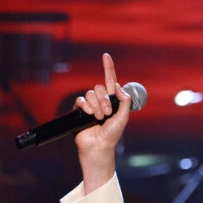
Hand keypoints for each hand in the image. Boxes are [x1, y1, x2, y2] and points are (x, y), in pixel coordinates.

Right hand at [74, 53, 132, 192]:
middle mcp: (100, 101)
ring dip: (96, 105)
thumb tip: (117, 86)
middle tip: (107, 113)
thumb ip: (124, 101)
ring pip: (90, 93)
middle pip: (99, 87)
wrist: (99, 146)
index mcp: (112, 101)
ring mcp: (90, 105)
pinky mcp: (79, 111)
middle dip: (104, 100)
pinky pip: (81, 100)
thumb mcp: (123, 117)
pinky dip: (86, 106)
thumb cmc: (112, 134)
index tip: (106, 56)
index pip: (110, 81)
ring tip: (99, 118)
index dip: (108, 68)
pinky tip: (89, 115)